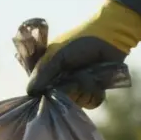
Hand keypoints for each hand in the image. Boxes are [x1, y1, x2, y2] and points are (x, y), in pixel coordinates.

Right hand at [23, 0, 140, 108]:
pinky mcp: (93, 90)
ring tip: (88, 75)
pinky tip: (97, 82)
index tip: (49, 92)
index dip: (43, 94)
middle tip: (73, 78)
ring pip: (75, 102)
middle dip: (67, 90)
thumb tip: (30, 92)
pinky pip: (90, 102)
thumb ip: (43, 72)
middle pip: (58, 100)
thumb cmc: (80, 41)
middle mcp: (62, 81)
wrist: (110, 37)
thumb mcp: (57, 55)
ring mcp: (78, 87)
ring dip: (82, 90)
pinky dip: (94, 94)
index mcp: (50, 70)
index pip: (40, 90)